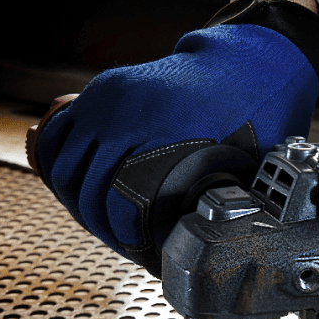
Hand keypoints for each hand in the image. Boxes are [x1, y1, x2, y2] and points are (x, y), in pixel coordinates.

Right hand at [27, 0, 318, 274]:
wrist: (251, 62)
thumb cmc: (257, 116)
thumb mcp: (249, 169)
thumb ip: (218, 206)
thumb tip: (198, 246)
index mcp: (166, 141)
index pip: (121, 210)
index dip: (132, 242)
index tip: (147, 256)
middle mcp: (130, 118)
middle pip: (90, 195)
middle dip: (107, 228)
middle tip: (130, 244)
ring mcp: (110, 101)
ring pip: (66, 169)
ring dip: (81, 202)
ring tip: (109, 222)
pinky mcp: (103, 90)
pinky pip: (61, 136)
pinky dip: (61, 166)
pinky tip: (83, 189)